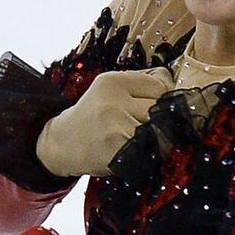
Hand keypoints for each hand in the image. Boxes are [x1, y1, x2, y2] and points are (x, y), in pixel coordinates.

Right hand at [35, 66, 173, 177]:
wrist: (61, 145)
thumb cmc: (93, 117)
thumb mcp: (109, 90)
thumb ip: (140, 83)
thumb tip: (173, 81)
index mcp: (112, 81)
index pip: (161, 84)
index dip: (163, 98)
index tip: (152, 108)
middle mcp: (113, 100)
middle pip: (162, 107)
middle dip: (160, 119)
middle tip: (145, 127)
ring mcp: (115, 126)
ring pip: (161, 130)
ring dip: (158, 138)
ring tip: (140, 140)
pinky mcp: (118, 150)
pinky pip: (152, 149)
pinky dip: (151, 153)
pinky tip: (136, 153)